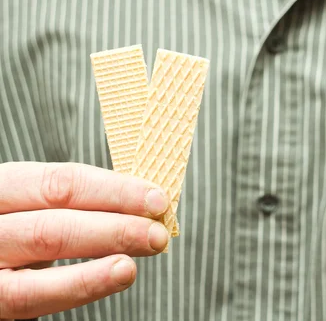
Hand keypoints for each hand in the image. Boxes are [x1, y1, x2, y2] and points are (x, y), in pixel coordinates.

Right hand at [0, 162, 169, 319]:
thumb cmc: (12, 241)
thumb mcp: (33, 214)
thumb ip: (73, 209)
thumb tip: (141, 209)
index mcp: (2, 187)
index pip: (60, 182)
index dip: (114, 189)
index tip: (156, 198)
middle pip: (57, 213)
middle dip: (118, 221)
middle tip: (159, 231)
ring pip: (46, 244)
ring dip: (108, 243)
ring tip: (149, 245)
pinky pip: (31, 294)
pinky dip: (80, 283)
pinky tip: (117, 273)